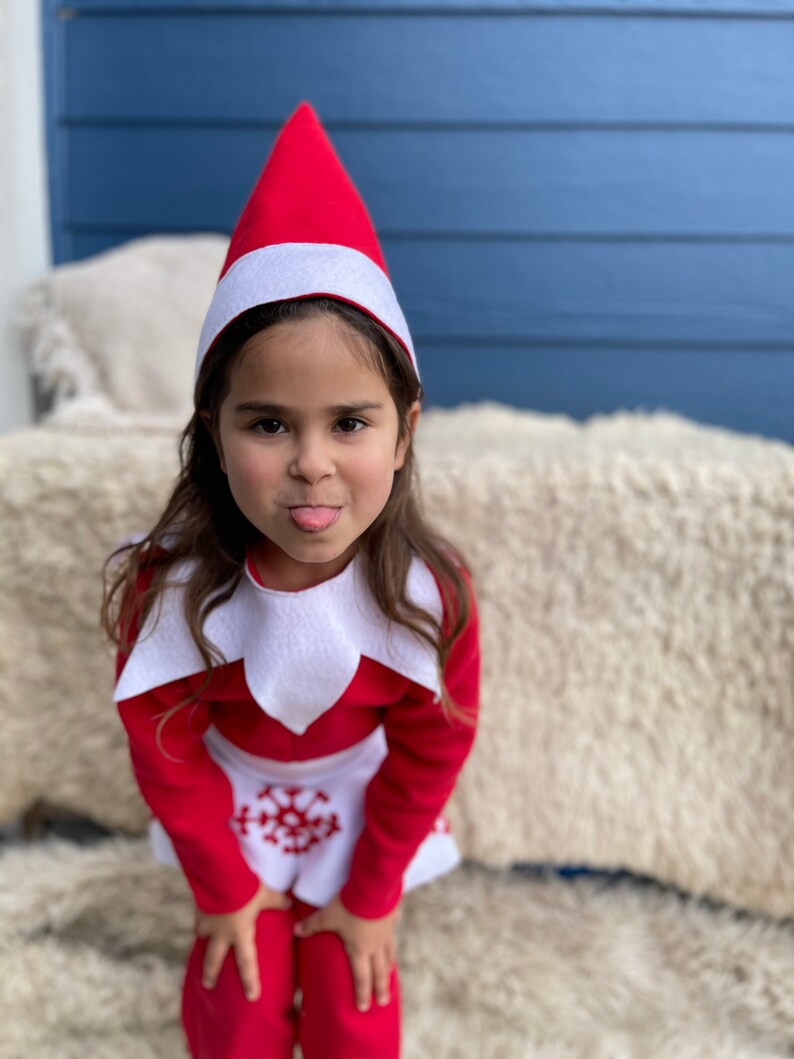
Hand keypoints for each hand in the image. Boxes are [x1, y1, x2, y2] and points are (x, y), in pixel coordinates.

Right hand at [195, 882, 290, 1001]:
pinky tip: (201, 913)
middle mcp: (221, 933)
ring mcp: (207, 921)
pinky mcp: (199, 907)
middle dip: (210, 973)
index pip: (246, 963)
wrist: (218, 874)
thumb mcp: (265, 894)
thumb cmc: (244, 887)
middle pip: (213, 959)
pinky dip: (200, 918)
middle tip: (208, 984)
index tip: (251, 997)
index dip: (250, 980)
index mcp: (240, 933)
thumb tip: (290, 904)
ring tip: (202, 941)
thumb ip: (277, 901)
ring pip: (202, 937)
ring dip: (203, 941)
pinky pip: (199, 917)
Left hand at [294, 895, 399, 1011]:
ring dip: (389, 966)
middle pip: (379, 972)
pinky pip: (393, 929)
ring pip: (389, 953)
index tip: (363, 1008)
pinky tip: (393, 931)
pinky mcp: (393, 917)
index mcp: (359, 949)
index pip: (361, 978)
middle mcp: (375, 945)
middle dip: (380, 988)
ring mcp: (386, 932)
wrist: (373, 886)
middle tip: (383, 1002)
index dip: (362, 994)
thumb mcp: (327, 915)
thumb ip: (313, 925)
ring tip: (390, 973)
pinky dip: (393, 934)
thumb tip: (296, 930)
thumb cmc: (349, 905)